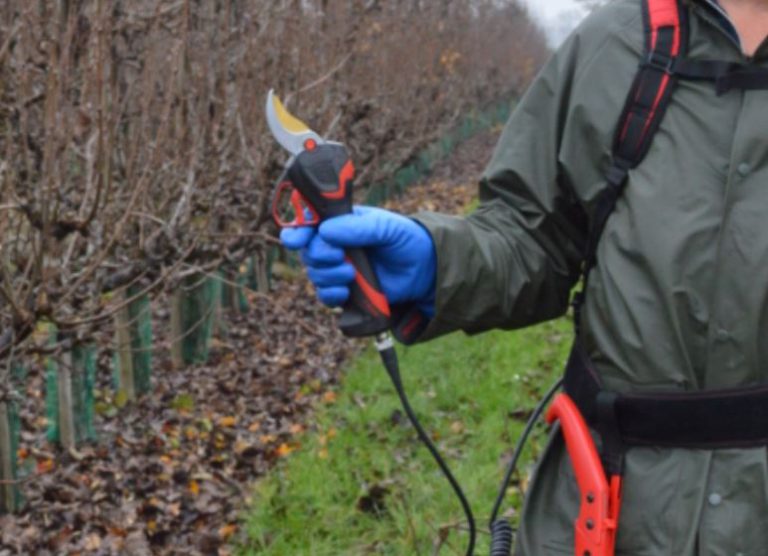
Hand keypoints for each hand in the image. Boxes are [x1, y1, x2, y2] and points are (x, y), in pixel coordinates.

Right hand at [281, 206, 436, 315]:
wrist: (424, 269)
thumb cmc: (405, 239)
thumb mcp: (385, 227)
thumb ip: (358, 228)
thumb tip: (325, 231)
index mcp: (340, 222)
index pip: (307, 224)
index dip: (297, 232)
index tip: (297, 241)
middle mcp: (335, 245)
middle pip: (308, 252)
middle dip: (320, 256)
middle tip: (340, 256)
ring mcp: (339, 268)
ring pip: (315, 275)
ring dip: (328, 276)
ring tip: (351, 274)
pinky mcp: (346, 291)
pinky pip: (326, 296)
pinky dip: (331, 295)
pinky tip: (346, 291)